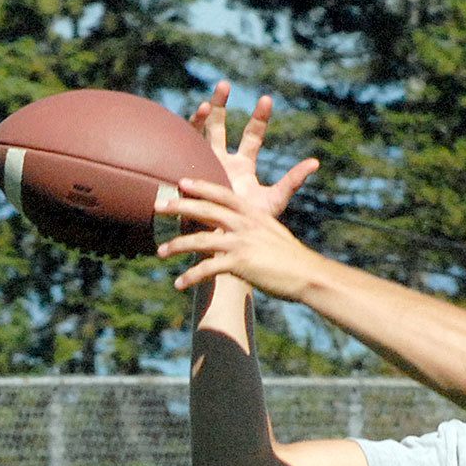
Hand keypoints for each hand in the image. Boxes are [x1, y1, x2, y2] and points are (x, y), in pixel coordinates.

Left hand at [156, 178, 327, 299]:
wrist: (308, 275)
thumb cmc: (292, 258)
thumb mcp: (273, 234)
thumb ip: (255, 229)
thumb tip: (241, 231)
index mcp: (253, 214)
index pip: (222, 194)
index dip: (201, 186)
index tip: (182, 182)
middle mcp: (244, 224)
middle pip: (205, 210)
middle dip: (179, 207)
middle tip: (157, 205)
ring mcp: (241, 243)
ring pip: (200, 240)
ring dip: (177, 245)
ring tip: (160, 252)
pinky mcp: (239, 263)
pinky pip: (207, 269)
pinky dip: (190, 277)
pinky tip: (178, 284)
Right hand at [190, 81, 318, 217]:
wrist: (224, 242)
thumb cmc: (251, 224)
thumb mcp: (275, 200)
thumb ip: (292, 181)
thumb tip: (316, 162)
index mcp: (243, 166)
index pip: (252, 136)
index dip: (259, 118)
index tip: (266, 99)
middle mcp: (223, 161)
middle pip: (221, 126)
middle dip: (221, 105)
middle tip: (225, 83)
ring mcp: (205, 165)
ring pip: (202, 133)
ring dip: (204, 112)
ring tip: (207, 96)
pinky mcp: (189, 172)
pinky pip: (187, 147)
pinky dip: (190, 128)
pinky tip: (196, 112)